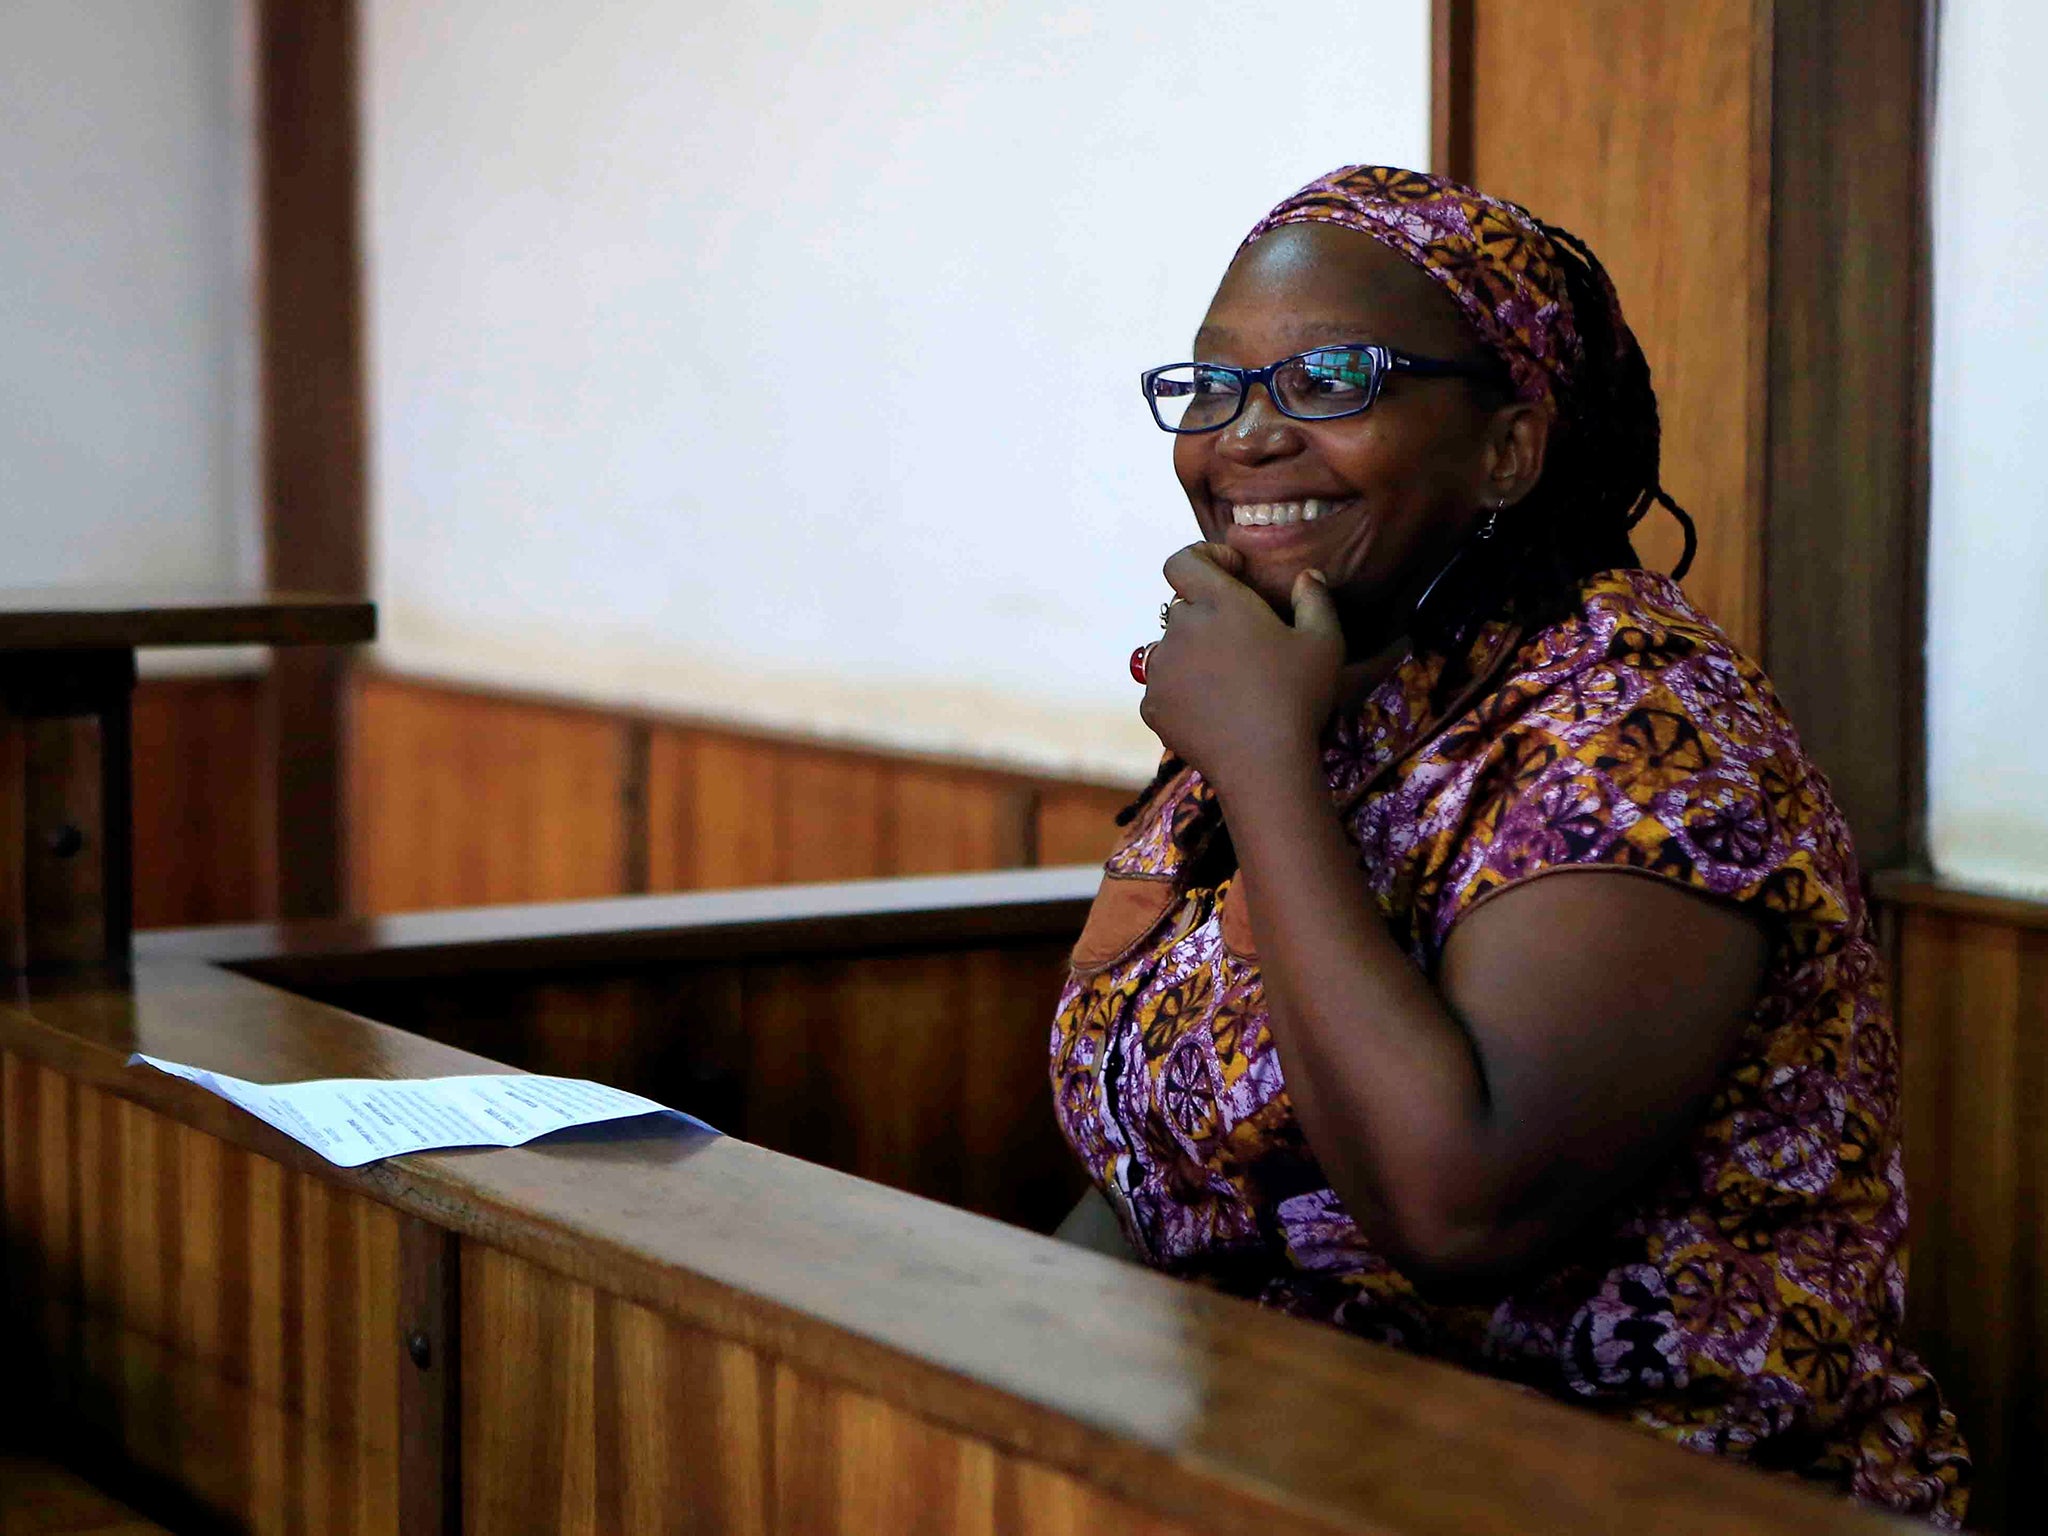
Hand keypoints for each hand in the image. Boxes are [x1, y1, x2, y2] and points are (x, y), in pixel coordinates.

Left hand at [1139, 543, 1345, 791]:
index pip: (1182, 560)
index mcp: (1218, 603)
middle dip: (1208, 616)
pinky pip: (1164, 688)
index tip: (1231, 575)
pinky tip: (1215, 711)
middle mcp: (1179, 629)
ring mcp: (1161, 670)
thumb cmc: (1298, 698)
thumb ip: (1316, 599)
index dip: (1203, 558)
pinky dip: (1183, 693)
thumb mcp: (1325, 642)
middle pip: (1183, 608)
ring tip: (1230, 683)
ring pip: (1172, 649)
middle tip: (1244, 645)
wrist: (1263, 766)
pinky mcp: (1152, 706)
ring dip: (1194, 656)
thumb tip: (1308, 576)